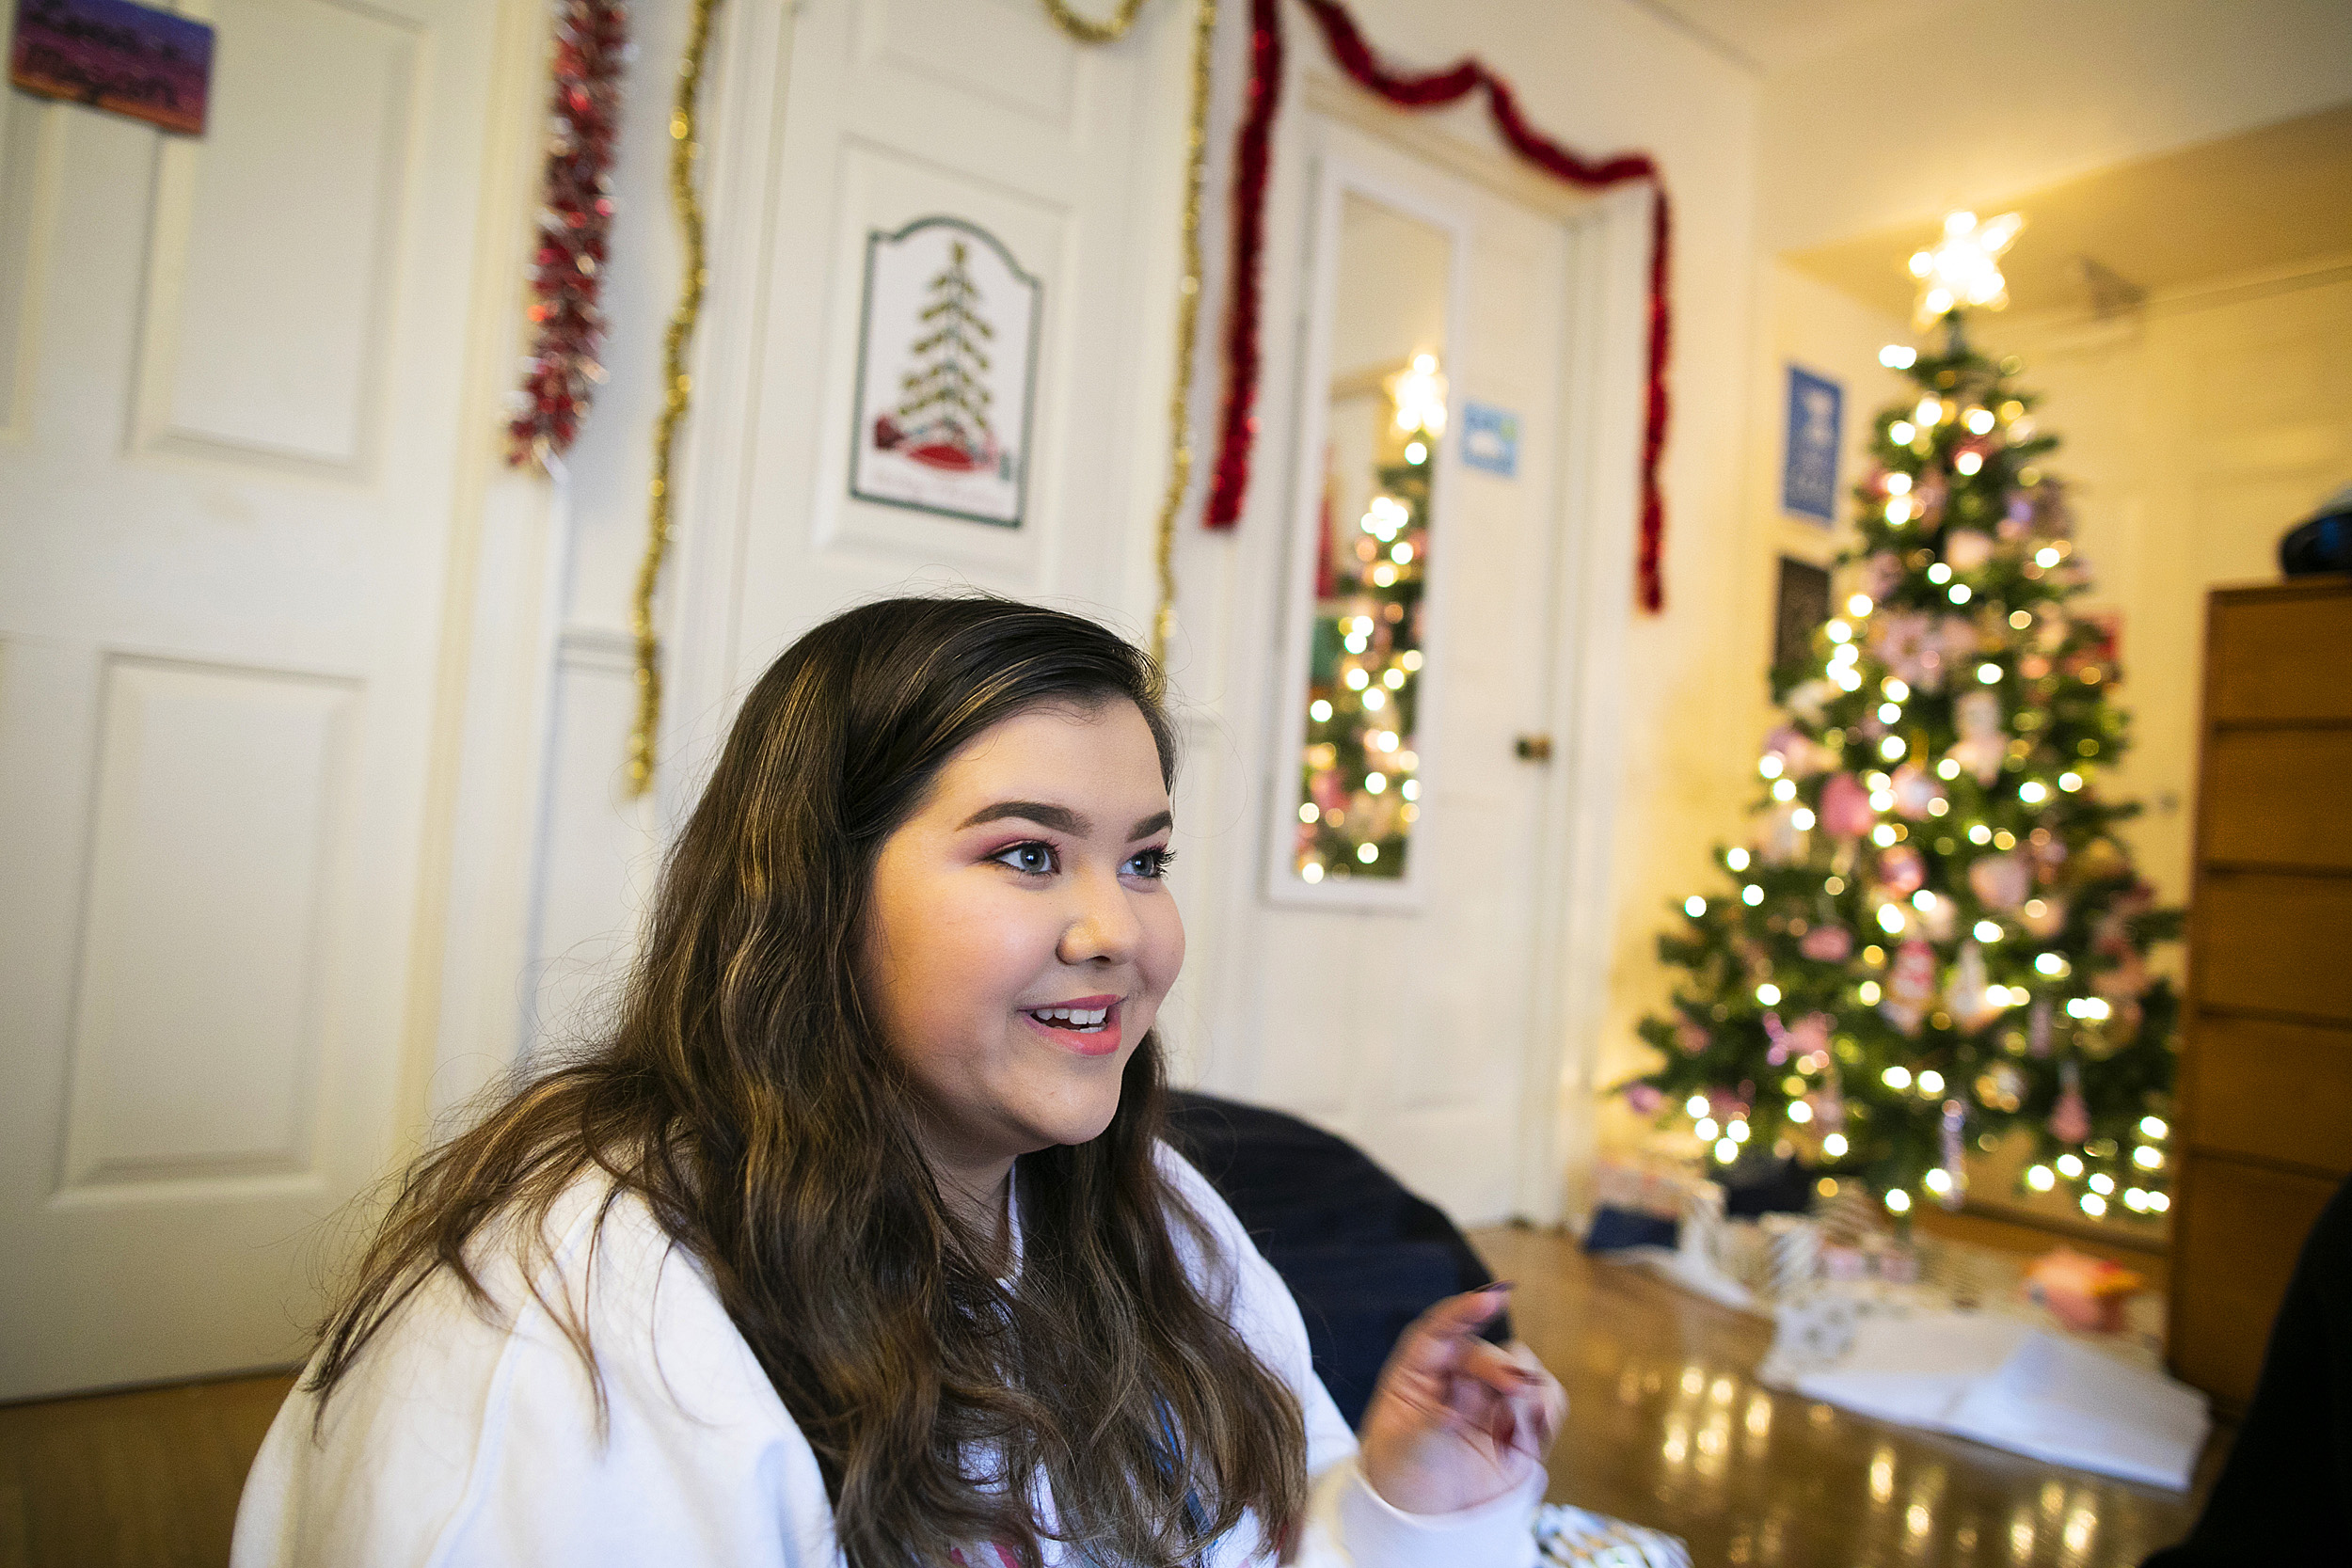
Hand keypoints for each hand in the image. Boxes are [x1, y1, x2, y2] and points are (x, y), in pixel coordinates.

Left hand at [1355, 1286, 1564, 1515]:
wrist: (1428, 1519)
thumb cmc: (1405, 1475)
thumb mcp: (1409, 1449)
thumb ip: (1435, 1419)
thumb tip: (1464, 1389)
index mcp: (1417, 1371)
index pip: (1439, 1329)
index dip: (1464, 1309)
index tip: (1490, 1297)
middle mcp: (1457, 1376)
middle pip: (1485, 1351)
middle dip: (1500, 1365)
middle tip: (1512, 1387)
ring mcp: (1492, 1398)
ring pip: (1522, 1368)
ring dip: (1525, 1388)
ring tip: (1513, 1425)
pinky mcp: (1522, 1424)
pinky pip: (1547, 1400)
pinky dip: (1546, 1409)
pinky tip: (1533, 1433)